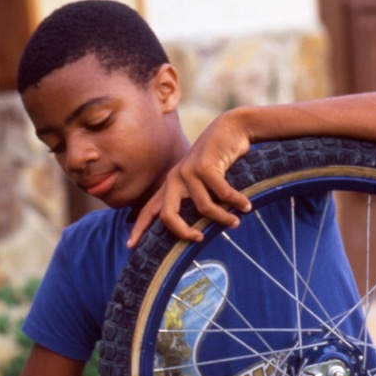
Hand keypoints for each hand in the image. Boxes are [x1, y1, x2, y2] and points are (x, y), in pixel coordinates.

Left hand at [127, 110, 254, 247]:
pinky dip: (236, 202)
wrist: (231, 128)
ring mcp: (187, 172)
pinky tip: (246, 206)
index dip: (139, 229)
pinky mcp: (204, 166)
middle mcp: (174, 179)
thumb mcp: (201, 181)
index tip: (130, 246)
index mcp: (169, 185)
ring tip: (236, 222)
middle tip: (199, 240)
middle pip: (168, 216)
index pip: (149, 210)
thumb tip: (195, 231)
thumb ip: (193, 200)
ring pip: (203, 208)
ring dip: (223, 218)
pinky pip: (222, 195)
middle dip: (182, 233)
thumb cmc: (217, 160)